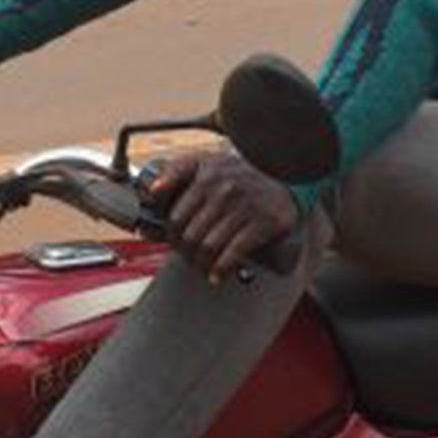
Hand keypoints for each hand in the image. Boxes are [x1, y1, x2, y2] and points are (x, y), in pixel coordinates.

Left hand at [147, 150, 300, 283]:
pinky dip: (221, 269)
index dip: (169, 236)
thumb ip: (176, 170)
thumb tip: (152, 191)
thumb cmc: (239, 174)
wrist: (285, 175)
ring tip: (201, 267)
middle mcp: (223, 188)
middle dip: (184, 253)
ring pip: (209, 247)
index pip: (175, 216)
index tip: (172, 242)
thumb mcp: (206, 161)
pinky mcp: (263, 222)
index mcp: (206, 174)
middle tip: (188, 258)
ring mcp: (244, 206)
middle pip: (189, 235)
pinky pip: (234, 253)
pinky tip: (217, 276)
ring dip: (200, 265)